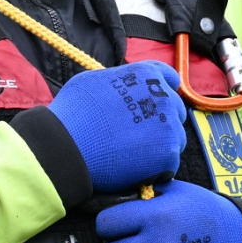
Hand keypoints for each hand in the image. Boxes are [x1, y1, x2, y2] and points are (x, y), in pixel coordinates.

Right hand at [43, 61, 186, 192]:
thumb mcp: (93, 80)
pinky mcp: (167, 156)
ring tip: (132, 151)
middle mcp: (164, 98)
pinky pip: (169, 162)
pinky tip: (133, 166)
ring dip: (159, 143)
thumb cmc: (73, 112)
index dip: (159, 90)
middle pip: (173, 110)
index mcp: (147, 75)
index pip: (169, 77)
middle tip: (135, 131)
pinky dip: (155, 167)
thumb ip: (120, 80)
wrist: (66, 146)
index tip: (151, 102)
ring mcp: (169, 129)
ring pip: (175, 137)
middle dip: (160, 119)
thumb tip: (126, 87)